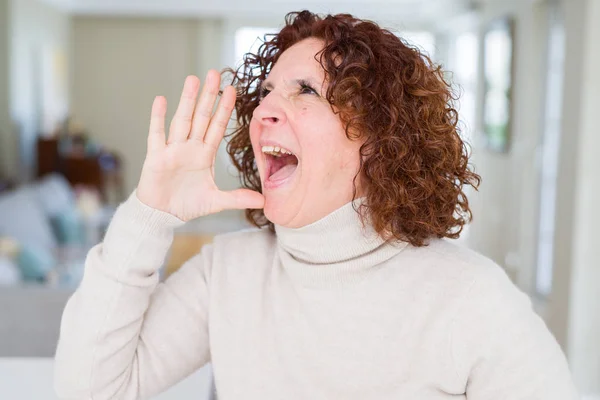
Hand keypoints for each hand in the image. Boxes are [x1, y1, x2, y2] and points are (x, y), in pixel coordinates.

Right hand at [136, 71, 263, 220]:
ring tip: (193, 79)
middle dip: (208, 96)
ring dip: (187, 100)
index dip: (224, 109)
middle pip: (201, 117)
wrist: (162, 215)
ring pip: (182, 120)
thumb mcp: (216, 201)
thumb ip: (237, 199)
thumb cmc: (187, 204)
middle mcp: (189, 147)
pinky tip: (161, 100)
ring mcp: (172, 150)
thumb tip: (263, 201)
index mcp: (204, 154)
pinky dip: (157, 118)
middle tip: (215, 73)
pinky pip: (157, 134)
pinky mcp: (156, 157)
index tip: (232, 90)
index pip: (216, 127)